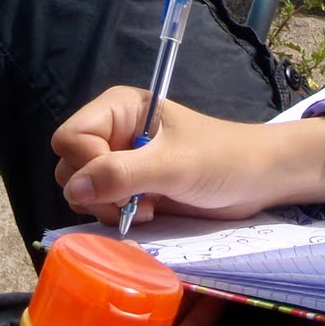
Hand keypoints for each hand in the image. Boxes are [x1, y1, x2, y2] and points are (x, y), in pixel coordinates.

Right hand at [51, 86, 281, 227]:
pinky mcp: (129, 187)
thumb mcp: (172, 165)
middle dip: (97, 191)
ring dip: (108, 207)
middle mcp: (113, 132)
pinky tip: (148, 213)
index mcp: (118, 109)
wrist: (255, 179)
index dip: (88, 164)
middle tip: (134, 200)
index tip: (123, 181)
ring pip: (81, 191)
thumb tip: (72, 189)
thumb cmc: (219, 159)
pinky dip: (117, 216)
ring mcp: (119, 161)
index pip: (70, 138)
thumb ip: (121, 174)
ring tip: (146, 207)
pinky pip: (99, 206)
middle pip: (69, 166)